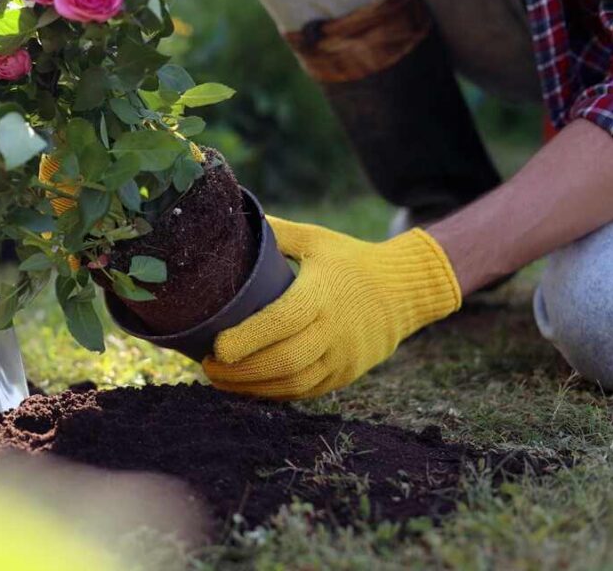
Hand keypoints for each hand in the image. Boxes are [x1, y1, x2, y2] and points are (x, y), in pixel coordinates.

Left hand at [202, 217, 461, 398]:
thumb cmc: (351, 261)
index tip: (215, 347)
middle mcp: (334, 331)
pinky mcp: (344, 375)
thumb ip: (277, 233)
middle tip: (207, 367)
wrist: (405, 291)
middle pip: (284, 361)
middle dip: (240, 370)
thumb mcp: (317, 239)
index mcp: (321, 295)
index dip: (247, 339)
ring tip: (220, 380)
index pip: (281, 322)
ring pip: (293, 383)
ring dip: (252, 387)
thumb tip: (234, 220)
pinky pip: (305, 391)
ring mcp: (342, 358)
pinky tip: (248, 387)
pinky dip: (273, 393)